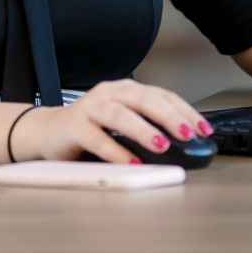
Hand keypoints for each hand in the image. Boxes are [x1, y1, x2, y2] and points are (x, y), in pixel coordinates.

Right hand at [9, 79, 212, 164]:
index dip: (184, 111)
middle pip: (143, 99)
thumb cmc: (91, 127)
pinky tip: (131, 163)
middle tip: (186, 133)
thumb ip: (147, 126)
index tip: (203, 129)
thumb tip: (183, 144)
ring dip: (143, 129)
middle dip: (168, 115)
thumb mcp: (123, 122)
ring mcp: (89, 108)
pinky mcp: (73, 126)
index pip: (161, 95)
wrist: (48, 132)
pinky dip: (116, 151)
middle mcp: (109, 93)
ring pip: (119, 114)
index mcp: (126, 89)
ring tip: (161, 144)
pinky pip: (97, 138)